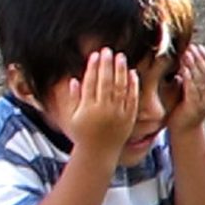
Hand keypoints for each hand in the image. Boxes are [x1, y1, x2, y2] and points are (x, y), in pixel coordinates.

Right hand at [64, 48, 139, 163]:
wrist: (99, 153)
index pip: (91, 83)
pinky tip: (132, 73)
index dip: (93, 68)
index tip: (95, 55)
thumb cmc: (81, 134)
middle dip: (107, 65)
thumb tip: (72, 79)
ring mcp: (118, 114)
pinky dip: (133, 86)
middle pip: (106, 83)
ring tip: (121, 56)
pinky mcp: (129, 118)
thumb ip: (71, 99)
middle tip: (108, 50)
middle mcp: (104, 111)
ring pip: (120, 88)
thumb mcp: (71, 117)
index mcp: (88, 109)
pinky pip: (132, 99)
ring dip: (121, 71)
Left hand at [166, 43, 204, 133]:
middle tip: (191, 47)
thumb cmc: (186, 108)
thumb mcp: (194, 91)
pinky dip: (188, 78)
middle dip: (199, 59)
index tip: (198, 46)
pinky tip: (182, 69)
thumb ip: (194, 78)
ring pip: (201, 79)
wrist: (184, 130)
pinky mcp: (195, 107)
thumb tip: (189, 57)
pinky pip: (192, 89)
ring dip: (194, 65)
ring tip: (186, 54)